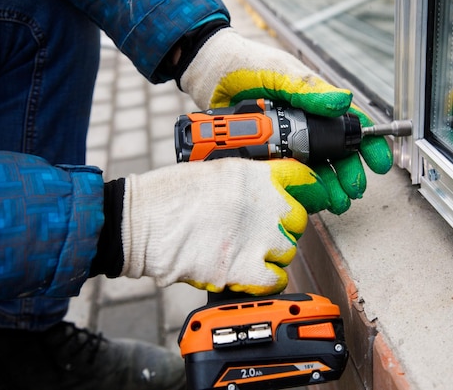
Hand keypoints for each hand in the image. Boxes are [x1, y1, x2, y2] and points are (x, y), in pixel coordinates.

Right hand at [120, 158, 329, 294]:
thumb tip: (266, 195)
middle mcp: (262, 204)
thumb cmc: (167, 196)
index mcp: (254, 175)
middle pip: (297, 220)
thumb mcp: (213, 171)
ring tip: (246, 253)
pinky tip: (249, 274)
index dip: (311, 189)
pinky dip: (266, 280)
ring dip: (272, 254)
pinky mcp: (243, 269)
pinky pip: (276, 279)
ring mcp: (256, 238)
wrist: (139, 224)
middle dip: (283, 227)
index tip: (313, 196)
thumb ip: (247, 182)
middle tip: (260, 232)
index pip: (302, 178)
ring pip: (288, 251)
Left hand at [179, 28, 392, 213]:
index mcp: (314, 102)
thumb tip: (341, 102)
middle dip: (349, 173)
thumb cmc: (244, 65)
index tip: (379, 162)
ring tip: (337, 202)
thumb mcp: (278, 72)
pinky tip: (310, 197)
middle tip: (354, 190)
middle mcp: (303, 123)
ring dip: (329, 186)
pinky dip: (301, 187)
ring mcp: (286, 140)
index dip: (367, 144)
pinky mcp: (267, 154)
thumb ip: (307, 88)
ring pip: (315, 168)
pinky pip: (288, 174)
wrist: (206, 74)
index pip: (349, 124)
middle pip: (335, 152)